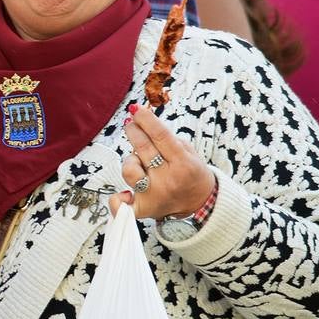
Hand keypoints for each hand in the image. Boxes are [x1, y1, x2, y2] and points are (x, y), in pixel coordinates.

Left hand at [110, 105, 216, 220]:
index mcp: (183, 163)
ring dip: (131, 159)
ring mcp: (155, 195)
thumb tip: (143, 121)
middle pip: (143, 148)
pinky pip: (123, 205)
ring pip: (130, 169)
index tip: (136, 110)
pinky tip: (124, 195)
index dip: (146, 120)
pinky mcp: (145, 209)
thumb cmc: (191, 173)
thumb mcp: (189, 152)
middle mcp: (168, 179)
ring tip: (140, 160)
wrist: (200, 203)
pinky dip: (118, 200)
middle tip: (131, 124)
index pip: (161, 136)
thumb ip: (168, 139)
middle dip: (134, 131)